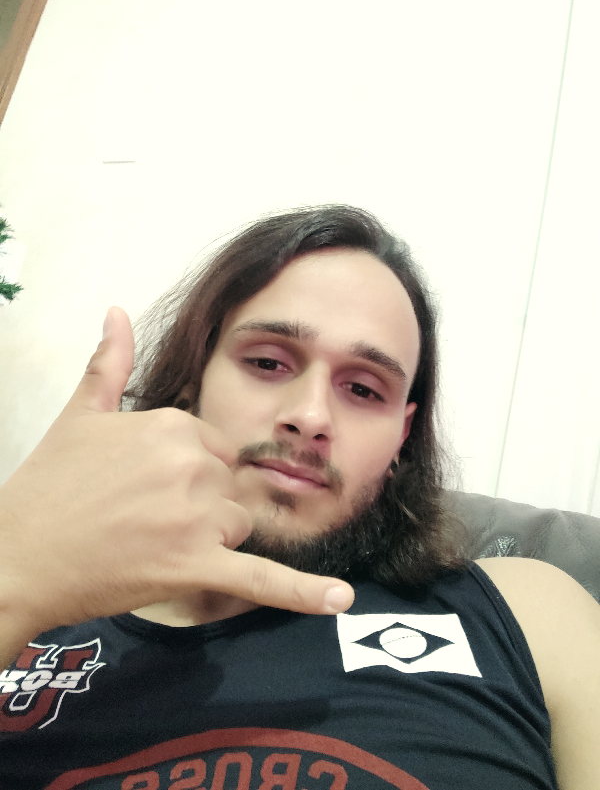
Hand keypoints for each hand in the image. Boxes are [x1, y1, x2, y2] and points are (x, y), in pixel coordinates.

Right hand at [0, 308, 353, 660]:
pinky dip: (302, 593)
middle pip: (231, 487)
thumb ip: (108, 361)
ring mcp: (197, 517)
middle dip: (202, 505)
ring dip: (211, 540)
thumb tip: (116, 310)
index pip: (216, 448)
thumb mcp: (79, 414)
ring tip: (152, 545)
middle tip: (145, 519)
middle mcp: (193, 464)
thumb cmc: (47, 485)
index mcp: (173, 424)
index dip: (190, 472)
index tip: (152, 488)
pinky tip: (340, 601)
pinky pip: (261, 579)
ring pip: (239, 525)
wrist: (17, 557)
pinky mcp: (196, 566)